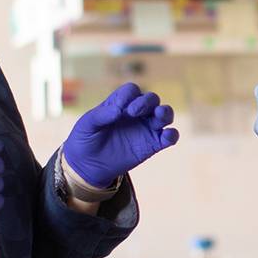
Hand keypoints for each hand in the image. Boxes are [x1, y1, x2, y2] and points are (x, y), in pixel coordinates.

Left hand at [63, 83, 177, 187]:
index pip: (131, 91)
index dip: (129, 95)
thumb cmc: (85, 140)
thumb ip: (100, 115)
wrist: (88, 166)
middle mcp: (136, 113)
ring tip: (159, 115)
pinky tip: (166, 136)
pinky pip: (169, 137)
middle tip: (133, 112)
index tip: (119, 106)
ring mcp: (146, 128)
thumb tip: (118, 110)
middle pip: (151, 99)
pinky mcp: (153, 145)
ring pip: (164, 114)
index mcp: (120, 104)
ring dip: (165, 112)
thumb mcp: (87, 125)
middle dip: (146, 102)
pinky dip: (172, 135)